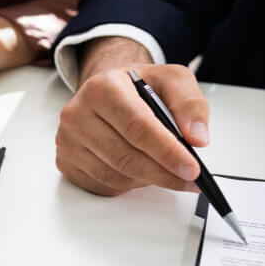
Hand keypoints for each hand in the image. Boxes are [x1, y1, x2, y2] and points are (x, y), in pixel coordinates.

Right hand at [55, 36, 208, 195]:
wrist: (107, 90)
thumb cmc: (137, 86)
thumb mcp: (172, 80)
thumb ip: (190, 105)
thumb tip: (197, 137)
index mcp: (103, 88)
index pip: (138, 127)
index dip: (167, 152)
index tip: (192, 169)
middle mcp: (77, 113)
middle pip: (126, 157)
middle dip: (163, 173)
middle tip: (189, 180)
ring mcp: (68, 140)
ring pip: (115, 176)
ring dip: (147, 179)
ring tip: (166, 171)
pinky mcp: (66, 162)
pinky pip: (103, 185)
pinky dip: (128, 184)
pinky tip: (140, 171)